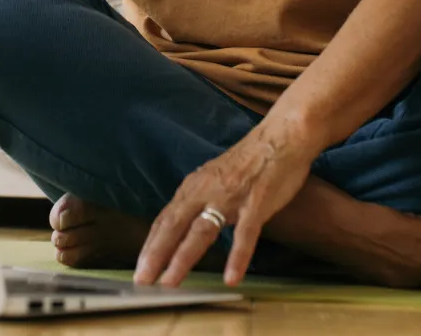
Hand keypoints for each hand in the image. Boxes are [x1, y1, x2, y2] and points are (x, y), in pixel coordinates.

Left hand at [134, 119, 315, 287]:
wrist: (280, 137)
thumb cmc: (248, 162)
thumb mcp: (213, 178)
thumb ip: (198, 199)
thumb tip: (182, 223)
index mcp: (194, 187)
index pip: (165, 220)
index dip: (151, 245)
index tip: (140, 269)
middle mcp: (206, 192)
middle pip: (174, 226)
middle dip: (156, 255)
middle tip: (142, 281)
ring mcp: (230, 198)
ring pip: (201, 232)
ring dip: (183, 258)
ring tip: (170, 283)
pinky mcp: (256, 203)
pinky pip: (245, 233)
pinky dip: (238, 256)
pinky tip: (232, 277)